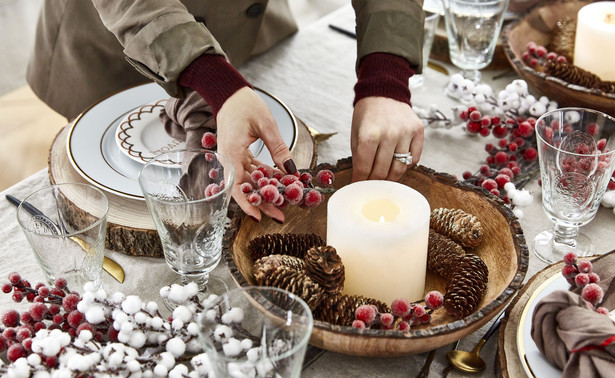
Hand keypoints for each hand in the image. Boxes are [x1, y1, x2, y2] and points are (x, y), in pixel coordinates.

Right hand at [216, 87, 294, 222]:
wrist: (229, 93)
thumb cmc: (244, 104)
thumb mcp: (266, 124)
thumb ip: (278, 148)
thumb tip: (291, 170)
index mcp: (231, 153)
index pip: (236, 188)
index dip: (247, 204)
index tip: (259, 217)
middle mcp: (228, 159)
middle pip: (244, 189)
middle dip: (262, 203)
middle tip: (281, 215)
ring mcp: (232, 158)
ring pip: (248, 182)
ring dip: (265, 191)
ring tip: (283, 200)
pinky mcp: (237, 155)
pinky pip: (250, 171)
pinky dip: (264, 177)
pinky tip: (279, 182)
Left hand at [350, 96, 423, 181]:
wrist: (383, 92)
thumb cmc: (367, 115)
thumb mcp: (356, 134)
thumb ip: (359, 157)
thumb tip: (361, 179)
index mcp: (369, 134)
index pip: (364, 168)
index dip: (360, 180)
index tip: (358, 186)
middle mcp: (389, 134)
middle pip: (382, 171)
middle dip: (374, 181)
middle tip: (371, 184)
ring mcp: (406, 133)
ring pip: (399, 168)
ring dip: (390, 177)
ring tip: (384, 177)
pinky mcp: (418, 131)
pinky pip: (414, 159)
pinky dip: (406, 165)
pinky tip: (397, 163)